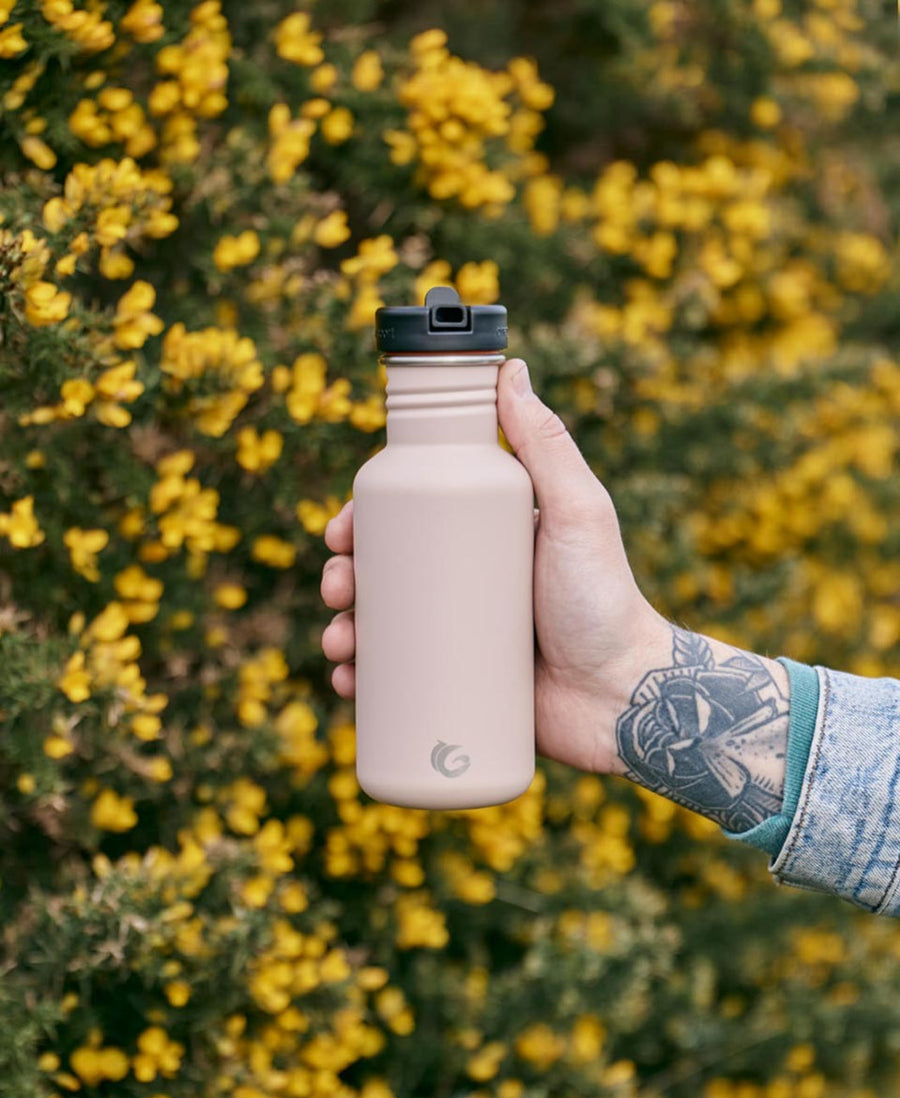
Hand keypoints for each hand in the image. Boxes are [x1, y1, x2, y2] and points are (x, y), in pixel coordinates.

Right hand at [320, 358, 670, 775]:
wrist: (623, 697)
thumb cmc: (604, 599)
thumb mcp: (577, 513)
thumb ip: (548, 444)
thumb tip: (511, 369)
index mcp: (489, 535)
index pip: (414, 514)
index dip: (369, 519)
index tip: (342, 530)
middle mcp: (471, 580)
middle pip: (388, 569)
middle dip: (347, 576)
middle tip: (337, 589)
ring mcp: (463, 634)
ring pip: (384, 624)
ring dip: (343, 628)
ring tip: (339, 642)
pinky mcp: (461, 683)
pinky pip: (399, 679)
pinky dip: (364, 678)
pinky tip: (348, 679)